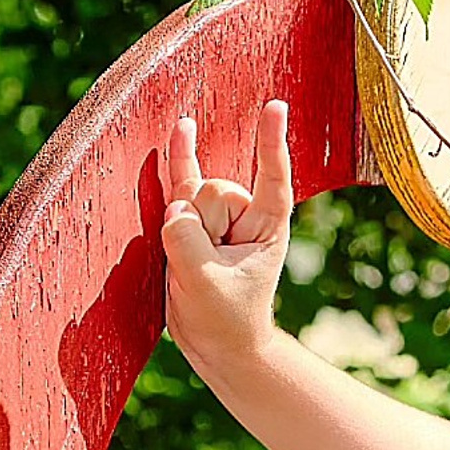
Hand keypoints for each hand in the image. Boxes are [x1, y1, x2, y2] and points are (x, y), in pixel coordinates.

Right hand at [161, 99, 293, 370]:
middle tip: (208, 268)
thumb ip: (187, 240)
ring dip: (182, 227)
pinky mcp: (189, 220)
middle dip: (200, 224)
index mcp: (267, 228)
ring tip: (192, 266)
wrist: (216, 342)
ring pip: (187, 193)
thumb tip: (174, 209)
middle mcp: (245, 215)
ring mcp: (216, 216)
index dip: (271, 144)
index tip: (275, 106)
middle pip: (212, 188)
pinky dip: (176, 156)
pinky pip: (179, 181)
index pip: (272, 180)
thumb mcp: (205, 283)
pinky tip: (181, 127)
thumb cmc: (225, 318)